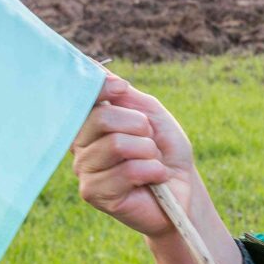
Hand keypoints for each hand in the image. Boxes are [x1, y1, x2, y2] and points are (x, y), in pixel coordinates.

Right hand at [71, 74, 200, 238]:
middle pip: (101, 119)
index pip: (83, 98)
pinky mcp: (94, 193)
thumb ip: (125, 95)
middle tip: (150, 142)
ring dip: (148, 152)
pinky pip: (128, 171)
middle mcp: (81, 146)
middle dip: (139, 126)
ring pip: (117, 145)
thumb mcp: (150, 114)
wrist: (183, 189)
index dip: (101, 88)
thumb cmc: (166, 151)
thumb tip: (98, 69)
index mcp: (91, 125)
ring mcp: (85, 170)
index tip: (122, 88)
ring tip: (153, 162)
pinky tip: (155, 180)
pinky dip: (152, 171)